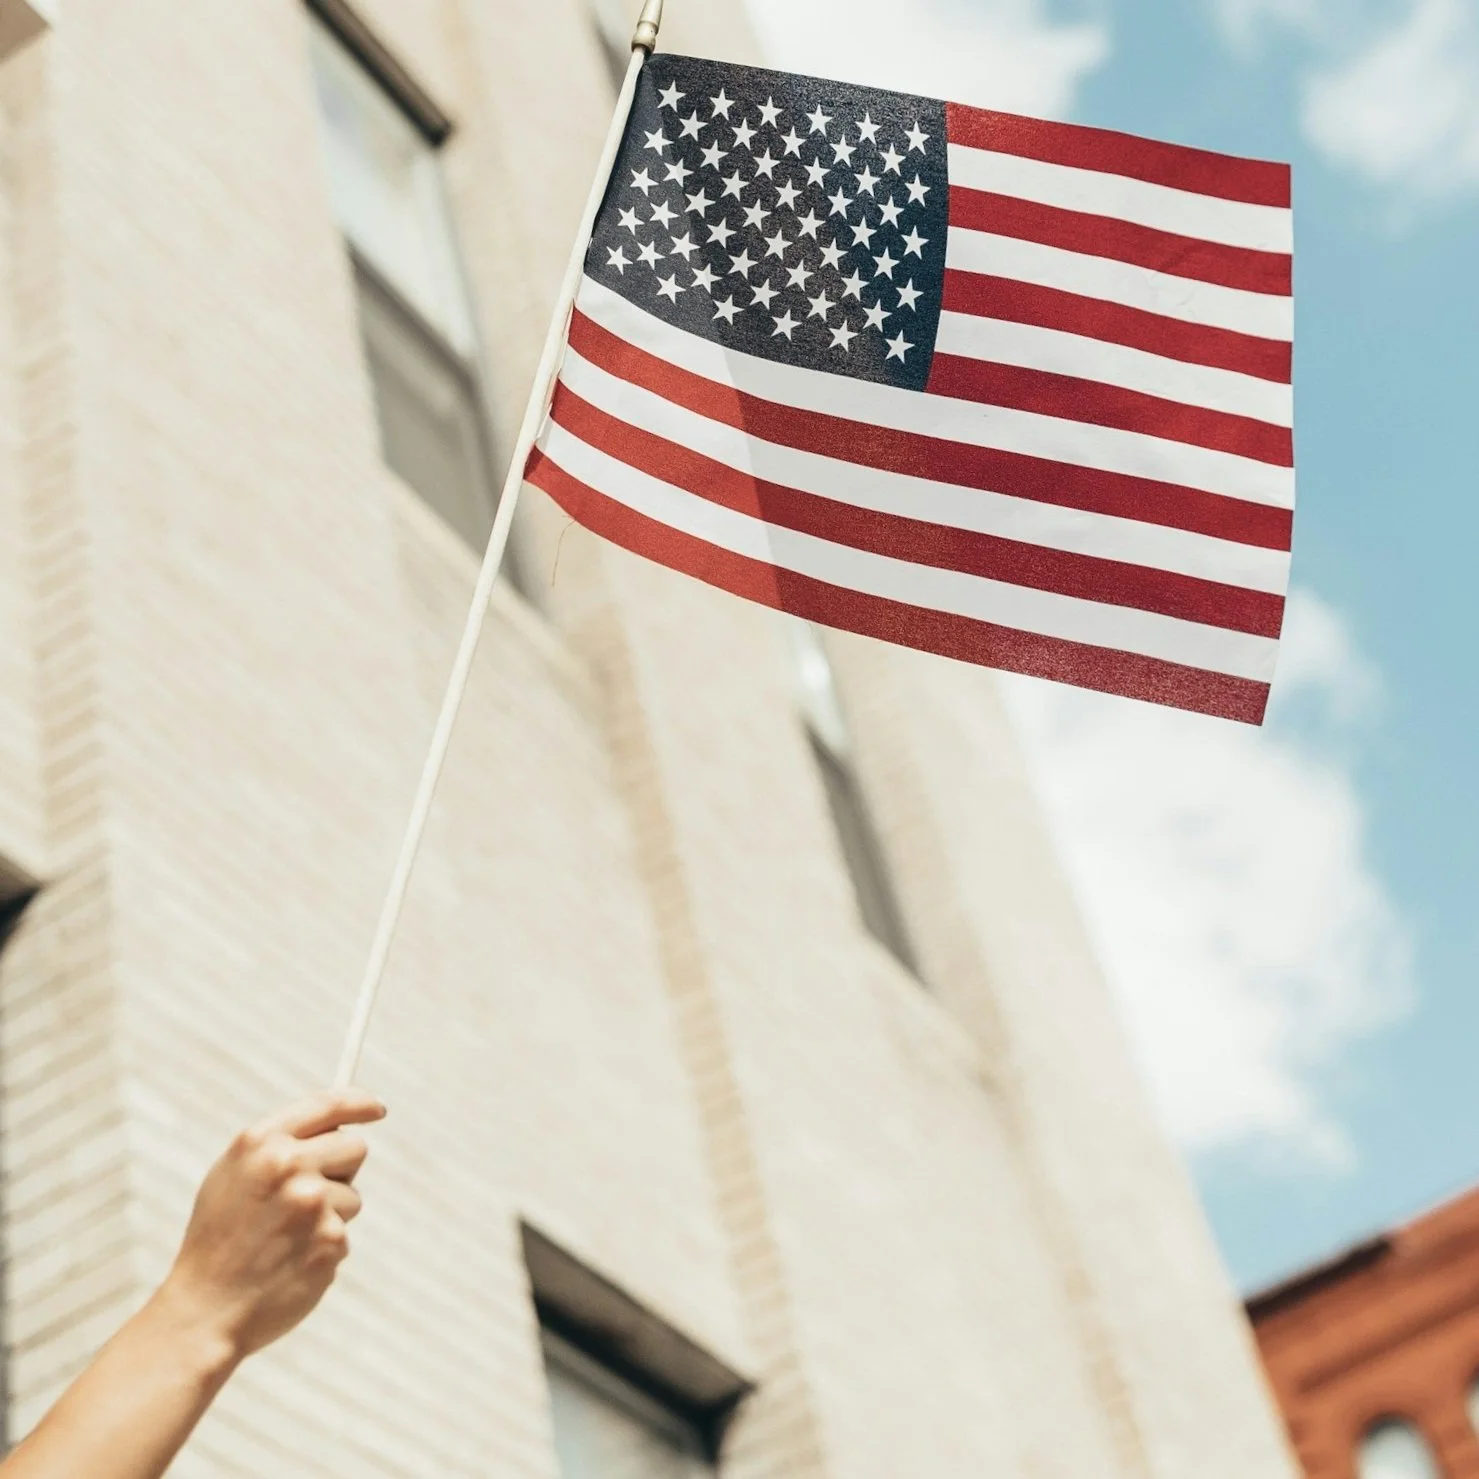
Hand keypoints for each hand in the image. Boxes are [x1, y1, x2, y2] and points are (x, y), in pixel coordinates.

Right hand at [159, 1089, 386, 1362]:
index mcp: (260, 1142)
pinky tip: (290, 1264)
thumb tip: (338, 1123)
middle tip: (308, 1199)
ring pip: (352, 1196)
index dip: (360, 1104)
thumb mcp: (232, 1176)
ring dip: (330, 1216)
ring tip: (286, 1240)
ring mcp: (312, 1203)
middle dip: (342, 1170)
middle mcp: (288, 1165)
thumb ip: (279, 1145)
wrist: (204, 1310)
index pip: (328, 1105)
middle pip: (355, 1147)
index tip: (378, 1109)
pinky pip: (343, 1234)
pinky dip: (323, 1249)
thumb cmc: (219, 1240)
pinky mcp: (330, 1240)